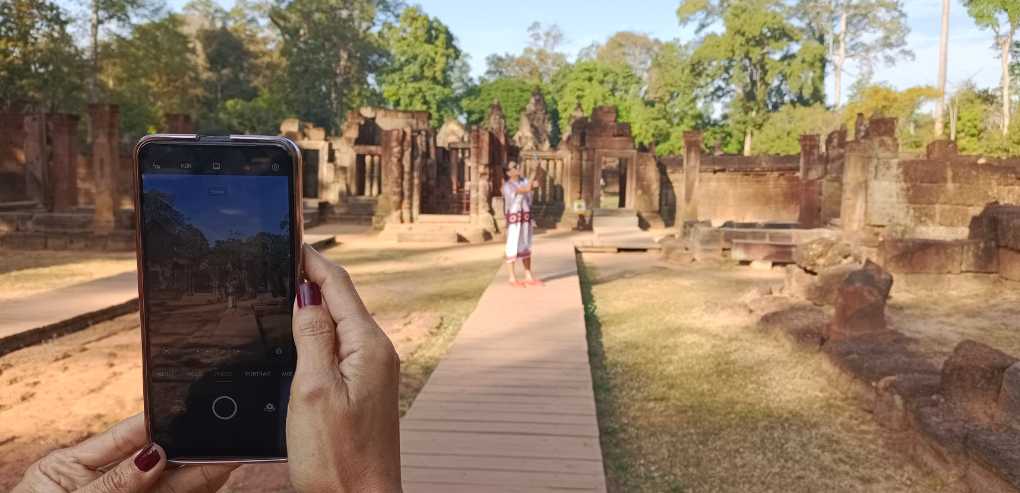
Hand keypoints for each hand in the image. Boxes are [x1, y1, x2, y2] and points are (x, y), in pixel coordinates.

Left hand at [13, 414, 236, 492]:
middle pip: (152, 462)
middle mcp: (100, 483)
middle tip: (219, 442)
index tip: (186, 411)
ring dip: (198, 472)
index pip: (122, 436)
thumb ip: (110, 484)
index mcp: (69, 466)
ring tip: (227, 459)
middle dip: (186, 450)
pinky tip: (214, 479)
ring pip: (167, 484)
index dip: (156, 424)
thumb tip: (151, 456)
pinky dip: (195, 491)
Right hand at [287, 244, 401, 492]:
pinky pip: (342, 347)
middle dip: (312, 278)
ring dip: (315, 304)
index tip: (290, 239)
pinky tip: (301, 334)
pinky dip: (320, 332)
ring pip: (342, 323)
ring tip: (286, 286)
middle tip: (281, 257)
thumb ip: (312, 337)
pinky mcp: (366, 391)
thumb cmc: (338, 458)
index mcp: (368, 346)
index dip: (312, 260)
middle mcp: (378, 354)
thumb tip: (308, 296)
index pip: (339, 286)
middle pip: (343, 300)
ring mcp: (374, 373)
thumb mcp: (314, 390)